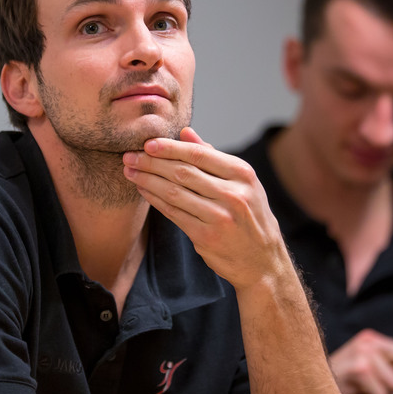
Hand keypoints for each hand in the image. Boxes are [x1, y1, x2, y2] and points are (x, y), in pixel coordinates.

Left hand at [122, 127, 290, 289]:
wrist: (262, 260)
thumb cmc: (249, 215)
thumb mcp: (242, 183)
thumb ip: (213, 157)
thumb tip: (185, 133)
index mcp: (243, 174)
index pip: (199, 154)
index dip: (170, 148)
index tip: (147, 143)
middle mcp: (233, 194)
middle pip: (183, 172)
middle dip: (151, 162)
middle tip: (130, 155)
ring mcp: (220, 217)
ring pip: (174, 192)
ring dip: (147, 180)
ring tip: (130, 171)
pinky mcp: (206, 237)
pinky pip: (173, 213)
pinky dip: (155, 200)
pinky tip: (143, 190)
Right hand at [330, 329, 392, 393]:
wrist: (309, 391)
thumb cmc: (340, 384)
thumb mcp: (364, 366)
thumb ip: (387, 362)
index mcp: (370, 338)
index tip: (379, 380)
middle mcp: (367, 342)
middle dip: (388, 389)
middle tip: (365, 389)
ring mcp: (363, 355)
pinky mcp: (359, 371)